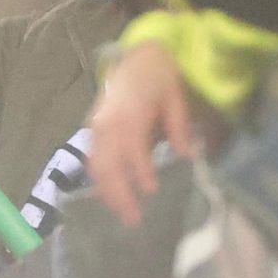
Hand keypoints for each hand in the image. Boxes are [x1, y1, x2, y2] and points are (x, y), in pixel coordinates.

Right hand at [86, 41, 196, 226]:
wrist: (136, 58)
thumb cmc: (159, 78)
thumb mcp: (175, 98)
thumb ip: (178, 127)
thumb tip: (186, 156)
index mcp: (129, 113)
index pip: (132, 147)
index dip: (140, 170)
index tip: (151, 191)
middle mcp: (107, 122)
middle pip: (107, 163)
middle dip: (118, 193)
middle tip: (133, 219)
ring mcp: (96, 126)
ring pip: (95, 165)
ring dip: (106, 191)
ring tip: (121, 214)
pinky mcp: (92, 130)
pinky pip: (91, 159)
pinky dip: (99, 179)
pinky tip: (109, 196)